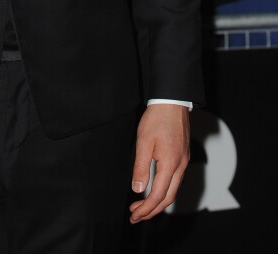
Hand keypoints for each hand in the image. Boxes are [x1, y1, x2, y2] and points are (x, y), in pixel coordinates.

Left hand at [129, 104, 189, 222]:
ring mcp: (183, 162)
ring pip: (173, 190)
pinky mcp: (183, 156)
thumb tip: (138, 189)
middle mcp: (180, 166)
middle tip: (136, 216)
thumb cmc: (157, 118)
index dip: (145, 208)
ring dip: (158, 202)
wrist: (172, 102)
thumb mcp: (143, 142)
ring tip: (142, 206)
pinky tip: (154, 189)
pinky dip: (164, 190)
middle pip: (168, 198)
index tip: (134, 215)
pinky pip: (175, 181)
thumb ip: (141, 167)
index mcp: (170, 164)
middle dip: (152, 211)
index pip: (158, 195)